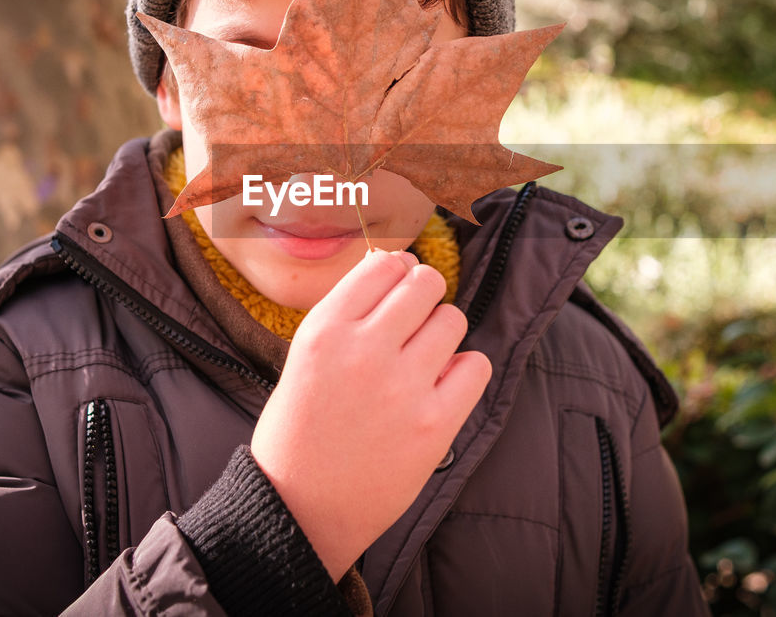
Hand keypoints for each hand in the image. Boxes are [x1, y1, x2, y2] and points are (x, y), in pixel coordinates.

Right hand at [250, 248, 491, 580]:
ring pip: (451, 321)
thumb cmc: (299, 432)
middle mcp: (364, 351)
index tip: (398, 286)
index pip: (383, 265)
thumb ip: (348, 313)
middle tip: (416, 320)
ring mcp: (402, 388)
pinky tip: (442, 386)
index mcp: (324, 331)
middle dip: (425, 295)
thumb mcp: (305, 358)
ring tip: (423, 360)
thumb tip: (401, 266)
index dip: (398, 271)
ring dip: (442, 334)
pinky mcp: (434, 425)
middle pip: (425, 285)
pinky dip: (464, 371)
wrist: (300, 510)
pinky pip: (476, 366)